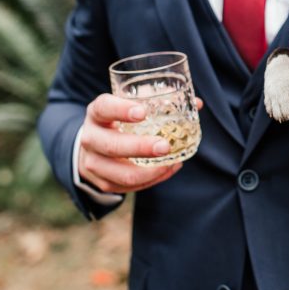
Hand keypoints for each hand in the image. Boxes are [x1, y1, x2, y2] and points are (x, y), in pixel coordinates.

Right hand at [78, 93, 202, 192]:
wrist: (94, 147)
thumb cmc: (120, 121)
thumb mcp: (132, 107)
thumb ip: (161, 102)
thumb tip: (198, 104)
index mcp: (97, 114)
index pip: (104, 108)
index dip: (121, 109)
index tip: (143, 112)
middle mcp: (90, 138)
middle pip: (112, 146)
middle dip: (140, 147)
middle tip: (165, 146)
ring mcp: (93, 163)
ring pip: (122, 173)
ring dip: (150, 171)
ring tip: (172, 162)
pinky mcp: (102, 183)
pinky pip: (129, 187)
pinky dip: (152, 180)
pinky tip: (168, 169)